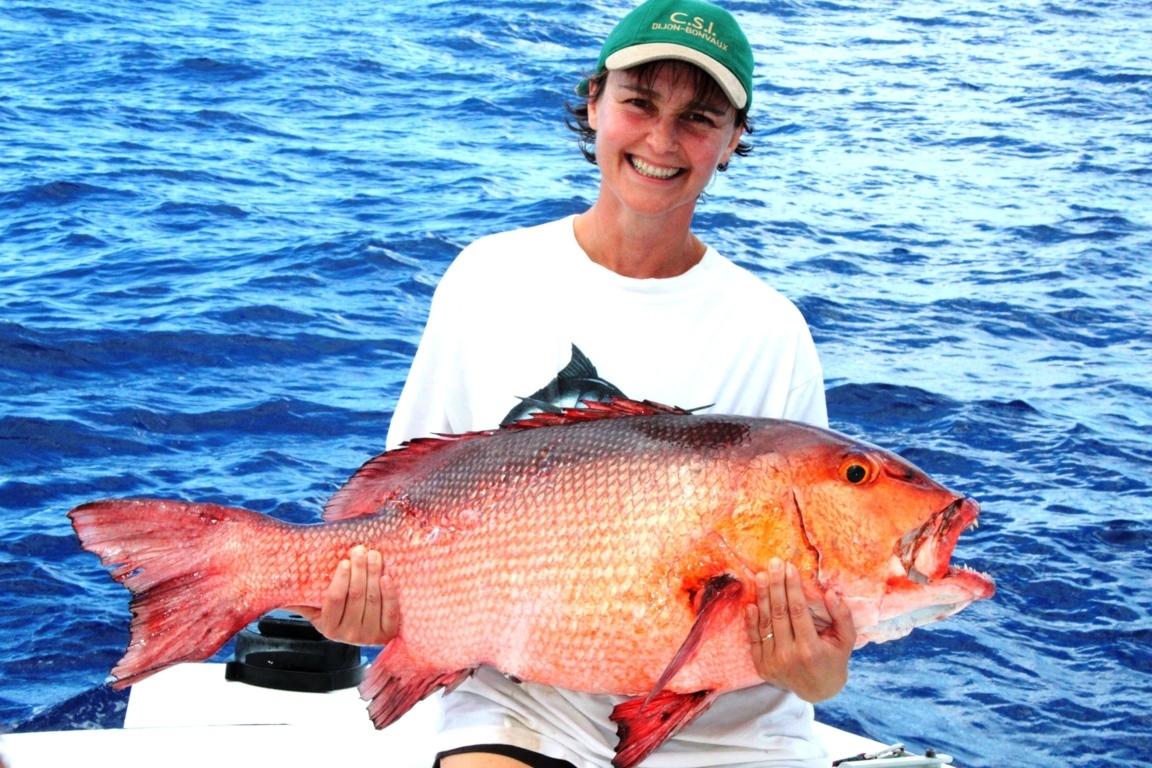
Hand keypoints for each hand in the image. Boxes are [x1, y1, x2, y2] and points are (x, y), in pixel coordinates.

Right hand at [290, 546, 398, 645]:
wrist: (360, 630)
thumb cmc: (335, 611)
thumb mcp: (315, 608)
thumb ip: (299, 597)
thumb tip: (274, 582)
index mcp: (328, 628)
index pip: (335, 600)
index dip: (340, 580)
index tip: (344, 561)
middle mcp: (348, 636)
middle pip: (356, 597)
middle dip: (359, 570)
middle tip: (360, 550)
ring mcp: (369, 637)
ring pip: (373, 601)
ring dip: (374, 575)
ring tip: (374, 555)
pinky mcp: (387, 635)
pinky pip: (390, 613)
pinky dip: (389, 594)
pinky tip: (386, 577)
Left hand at [744, 558, 855, 702]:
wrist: (817, 690)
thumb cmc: (833, 659)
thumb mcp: (846, 640)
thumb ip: (842, 616)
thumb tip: (830, 593)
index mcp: (810, 649)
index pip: (798, 611)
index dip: (792, 588)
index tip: (789, 568)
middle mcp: (788, 656)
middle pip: (779, 613)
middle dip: (776, 585)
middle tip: (773, 564)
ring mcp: (772, 662)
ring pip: (765, 623)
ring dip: (762, 597)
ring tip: (761, 576)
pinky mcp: (761, 666)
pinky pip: (754, 638)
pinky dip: (751, 620)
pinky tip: (751, 603)